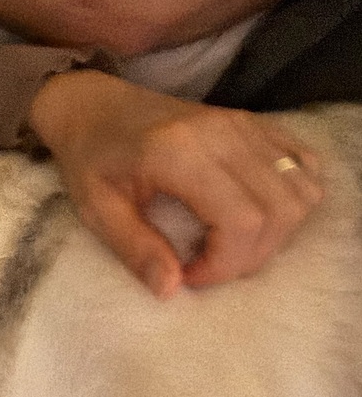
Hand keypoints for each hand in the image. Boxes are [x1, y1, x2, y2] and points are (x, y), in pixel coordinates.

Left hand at [27, 70, 323, 297]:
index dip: (224, 264)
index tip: (189, 274)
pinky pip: (305, 163)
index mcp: (179, 153)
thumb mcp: (96, 209)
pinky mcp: (256, 123)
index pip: (241, 221)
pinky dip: (293, 197)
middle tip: (209, 263)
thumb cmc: (91, 158)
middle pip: (278, 212)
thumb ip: (134, 249)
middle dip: (250, 256)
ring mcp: (245, 124)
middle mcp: (222, 134)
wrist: (94, 106)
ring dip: (276, 232)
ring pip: (301, 192)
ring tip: (230, 242)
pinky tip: (257, 213)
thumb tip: (170, 290)